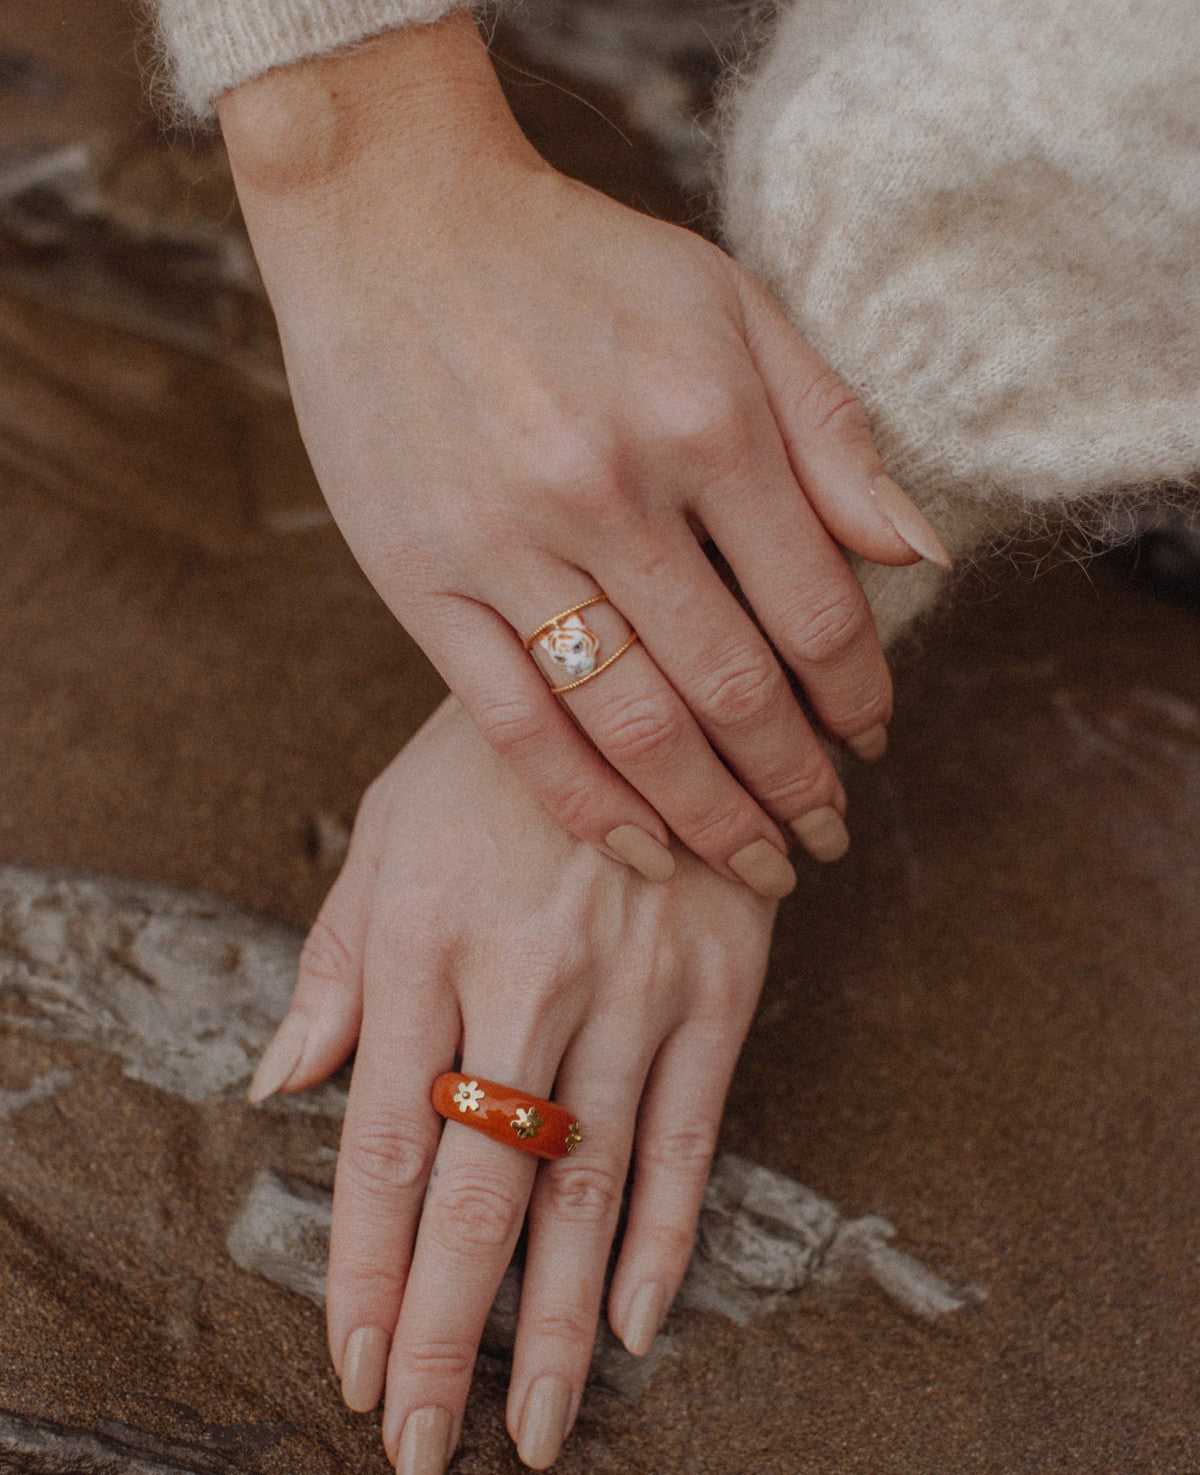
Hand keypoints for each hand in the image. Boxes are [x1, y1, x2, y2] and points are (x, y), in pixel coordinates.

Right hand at [220, 16, 950, 896]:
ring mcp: (507, 544)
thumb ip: (832, 431)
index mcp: (708, 419)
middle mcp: (612, 489)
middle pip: (733, 690)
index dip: (857, 697)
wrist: (392, 217)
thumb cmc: (578, 261)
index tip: (871, 744)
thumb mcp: (731, 305)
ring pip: (631, 726)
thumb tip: (916, 557)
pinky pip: (513, 724)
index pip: (815, 610)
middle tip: (824, 837)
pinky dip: (582, 801)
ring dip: (707, 815)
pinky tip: (636, 847)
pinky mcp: (420, 580)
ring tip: (755, 866)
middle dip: (795, 784)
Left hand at [248, 696, 775, 1474]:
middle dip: (448, 1332)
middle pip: (479, 1191)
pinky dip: (663, 1233)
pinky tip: (632, 1319)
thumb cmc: (493, 760)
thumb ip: (335, 963)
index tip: (358, 1368)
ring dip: (552, 1320)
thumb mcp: (388, 832)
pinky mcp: (718, 988)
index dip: (368, 1268)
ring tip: (531, 1428)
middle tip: (429, 1449)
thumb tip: (280, 1085)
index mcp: (426, 942)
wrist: (649, 670)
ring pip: (586, 1186)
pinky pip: (689, 1132)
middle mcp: (525, 981)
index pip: (386, 1143)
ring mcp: (631, 989)